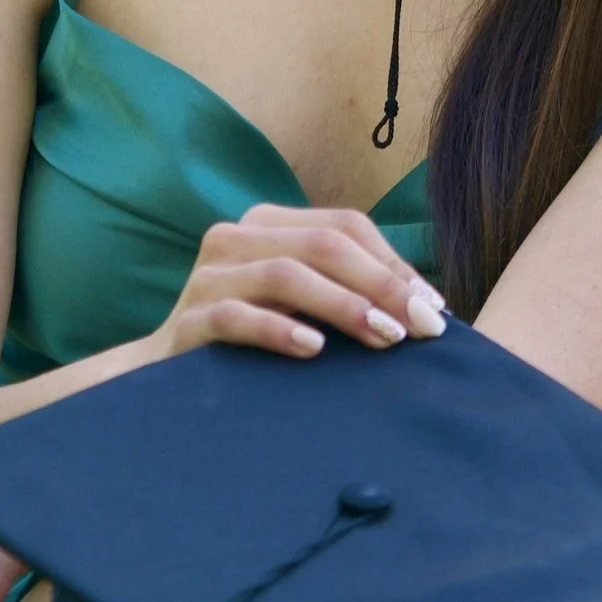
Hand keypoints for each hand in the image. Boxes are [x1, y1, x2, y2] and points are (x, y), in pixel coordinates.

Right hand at [154, 202, 446, 361]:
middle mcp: (236, 238)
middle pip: (322, 245)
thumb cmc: (253, 338)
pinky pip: (237, 317)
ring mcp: (208, 276)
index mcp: (268, 223)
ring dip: (342, 305)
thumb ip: (348, 290)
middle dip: (380, 284)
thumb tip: (426, 307)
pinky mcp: (189, 319)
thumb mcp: (302, 303)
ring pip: (285, 274)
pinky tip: (312, 348)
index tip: (432, 308)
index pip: (344, 226)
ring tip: (381, 336)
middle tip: (419, 327)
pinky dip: (279, 329)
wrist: (168, 378)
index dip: (393, 264)